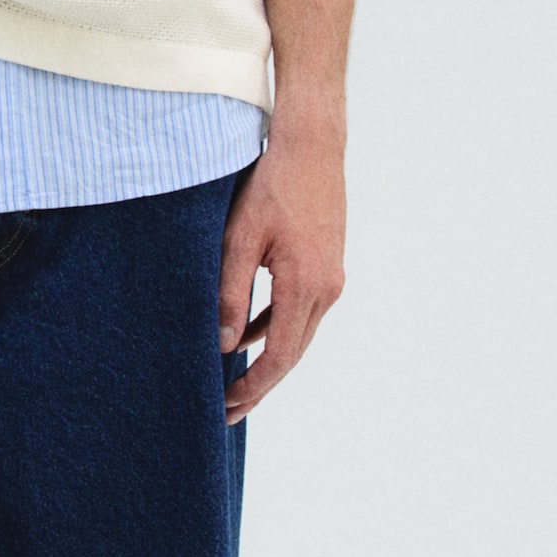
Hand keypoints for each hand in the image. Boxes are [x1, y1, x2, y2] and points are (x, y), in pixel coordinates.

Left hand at [217, 117, 346, 420]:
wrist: (312, 146)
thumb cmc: (272, 186)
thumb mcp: (239, 239)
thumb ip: (230, 294)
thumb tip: (225, 344)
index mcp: (306, 286)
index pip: (280, 356)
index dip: (254, 387)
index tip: (227, 408)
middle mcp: (327, 289)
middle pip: (292, 353)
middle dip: (260, 384)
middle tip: (226, 410)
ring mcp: (331, 277)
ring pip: (297, 333)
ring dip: (268, 358)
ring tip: (235, 381)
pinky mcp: (326, 265)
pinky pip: (299, 310)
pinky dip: (275, 327)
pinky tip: (249, 335)